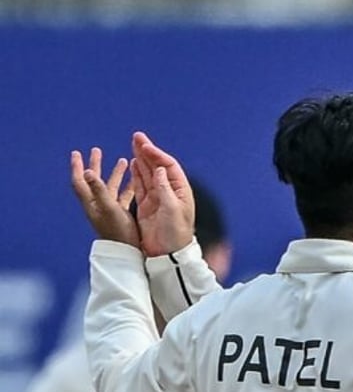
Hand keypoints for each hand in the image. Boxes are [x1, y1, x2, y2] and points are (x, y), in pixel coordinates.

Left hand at [70, 148, 137, 245]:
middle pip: (94, 181)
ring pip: (111, 186)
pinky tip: (136, 178)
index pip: (80, 181)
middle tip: (97, 151)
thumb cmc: (117, 231)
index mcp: (92, 202)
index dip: (77, 167)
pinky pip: (124, 195)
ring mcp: (110, 209)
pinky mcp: (121, 213)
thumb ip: (99, 189)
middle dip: (95, 165)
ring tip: (123, 160)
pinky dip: (128, 185)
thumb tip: (88, 171)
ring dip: (115, 173)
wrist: (126, 251)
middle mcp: (99, 204)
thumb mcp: (108, 208)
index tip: (76, 153)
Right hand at [131, 131, 194, 256]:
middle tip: (137, 136)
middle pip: (158, 166)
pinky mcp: (147, 206)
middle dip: (148, 151)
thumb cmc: (175, 233)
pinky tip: (133, 163)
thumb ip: (164, 189)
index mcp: (180, 191)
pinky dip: (137, 174)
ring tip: (134, 145)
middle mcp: (170, 192)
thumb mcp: (172, 210)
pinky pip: (142, 185)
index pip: (169, 166)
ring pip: (149, 174)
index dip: (157, 154)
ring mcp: (158, 198)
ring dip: (141, 159)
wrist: (168, 254)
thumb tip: (160, 169)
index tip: (144, 145)